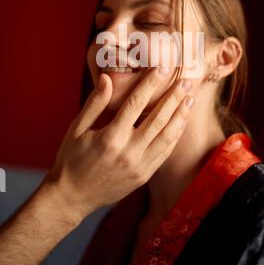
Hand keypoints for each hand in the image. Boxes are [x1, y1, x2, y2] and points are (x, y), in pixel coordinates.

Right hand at [46, 67, 193, 220]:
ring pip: (167, 136)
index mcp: (110, 137)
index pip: (136, 104)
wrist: (72, 197)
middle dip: (174, 97)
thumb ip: (94, 104)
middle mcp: (128, 152)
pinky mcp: (144, 175)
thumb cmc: (71, 159)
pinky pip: (165, 153)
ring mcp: (139, 166)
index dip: (151, 83)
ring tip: (191, 98)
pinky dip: (175, 136)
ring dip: (180, 116)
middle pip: (158, 118)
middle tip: (187, 80)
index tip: (162, 68)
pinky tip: (181, 122)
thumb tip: (106, 78)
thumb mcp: (76, 129)